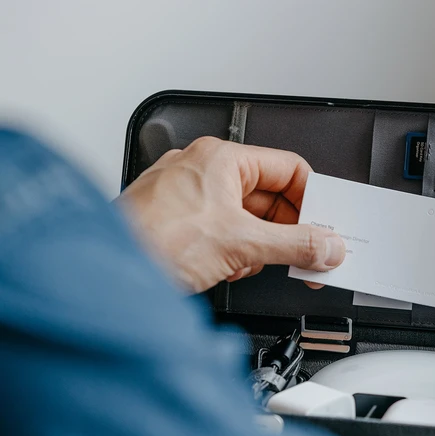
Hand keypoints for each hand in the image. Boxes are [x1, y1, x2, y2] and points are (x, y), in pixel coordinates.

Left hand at [117, 137, 344, 292]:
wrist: (101, 272)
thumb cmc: (150, 239)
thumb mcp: (241, 243)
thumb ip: (295, 245)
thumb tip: (328, 246)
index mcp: (222, 158)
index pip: (288, 169)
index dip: (313, 200)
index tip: (327, 227)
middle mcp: (206, 171)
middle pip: (271, 198)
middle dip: (287, 231)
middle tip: (308, 254)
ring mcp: (192, 198)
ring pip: (250, 220)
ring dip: (258, 247)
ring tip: (250, 262)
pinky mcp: (182, 225)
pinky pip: (227, 235)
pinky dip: (235, 254)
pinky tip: (227, 267)